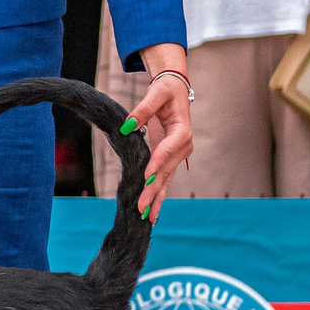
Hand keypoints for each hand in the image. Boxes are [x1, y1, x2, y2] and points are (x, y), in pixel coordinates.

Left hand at [128, 46, 194, 220]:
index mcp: (182, 131)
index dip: (157, 164)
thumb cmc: (166, 90)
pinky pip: (164, 180)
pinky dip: (158, 196)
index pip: (168, 150)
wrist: (175, 91)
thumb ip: (142, 110)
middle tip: (142, 207)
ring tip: (147, 218)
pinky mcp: (169, 160)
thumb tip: (127, 126)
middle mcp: (183, 147)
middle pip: (165, 171)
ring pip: (165, 180)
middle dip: (153, 190)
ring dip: (156, 200)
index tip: (147, 178)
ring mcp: (177, 156)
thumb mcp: (156, 93)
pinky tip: (152, 213)